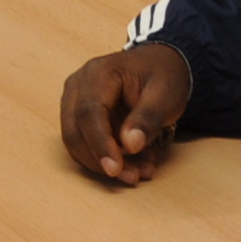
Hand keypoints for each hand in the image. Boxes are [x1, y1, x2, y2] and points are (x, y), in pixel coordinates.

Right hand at [59, 43, 195, 185]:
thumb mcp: (165, 94)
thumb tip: (130, 144)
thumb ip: (148, 118)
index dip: (100, 144)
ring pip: (76, 140)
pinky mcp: (79, 115)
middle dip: (100, 159)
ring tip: (139, 171)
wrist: (160, 65)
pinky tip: (133, 163)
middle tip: (132, 177)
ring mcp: (75, 100)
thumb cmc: (163, 75)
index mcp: (99, 73)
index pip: (89, 112)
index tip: (115, 169)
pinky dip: (105, 158)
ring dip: (102, 163)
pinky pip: (84, 143)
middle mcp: (79, 85)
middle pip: (75, 129)